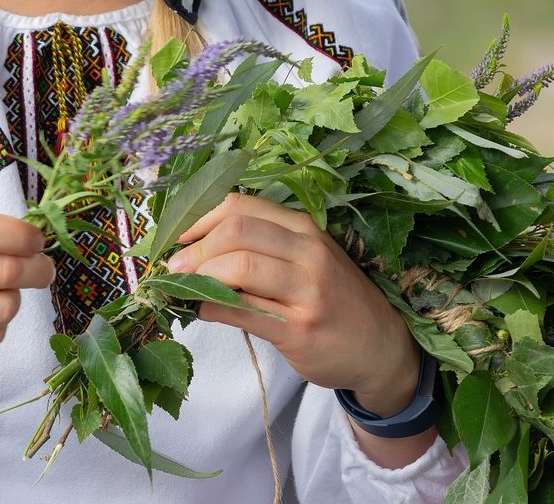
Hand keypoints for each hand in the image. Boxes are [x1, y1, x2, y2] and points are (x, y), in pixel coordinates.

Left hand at [167, 193, 420, 416]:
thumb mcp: (309, 260)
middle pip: (236, 231)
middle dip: (193, 249)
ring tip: (180, 288)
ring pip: (237, 268)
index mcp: (304, 229)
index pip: (241, 206)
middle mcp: (309, 252)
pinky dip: (209, 307)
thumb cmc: (336, 298)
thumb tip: (195, 245)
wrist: (381, 346)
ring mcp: (307, 291)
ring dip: (197, 277)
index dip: (198, 218)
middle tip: (171, 267)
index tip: (176, 238)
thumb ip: (264, 247)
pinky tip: (201, 309)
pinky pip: (240, 311)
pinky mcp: (299, 329)